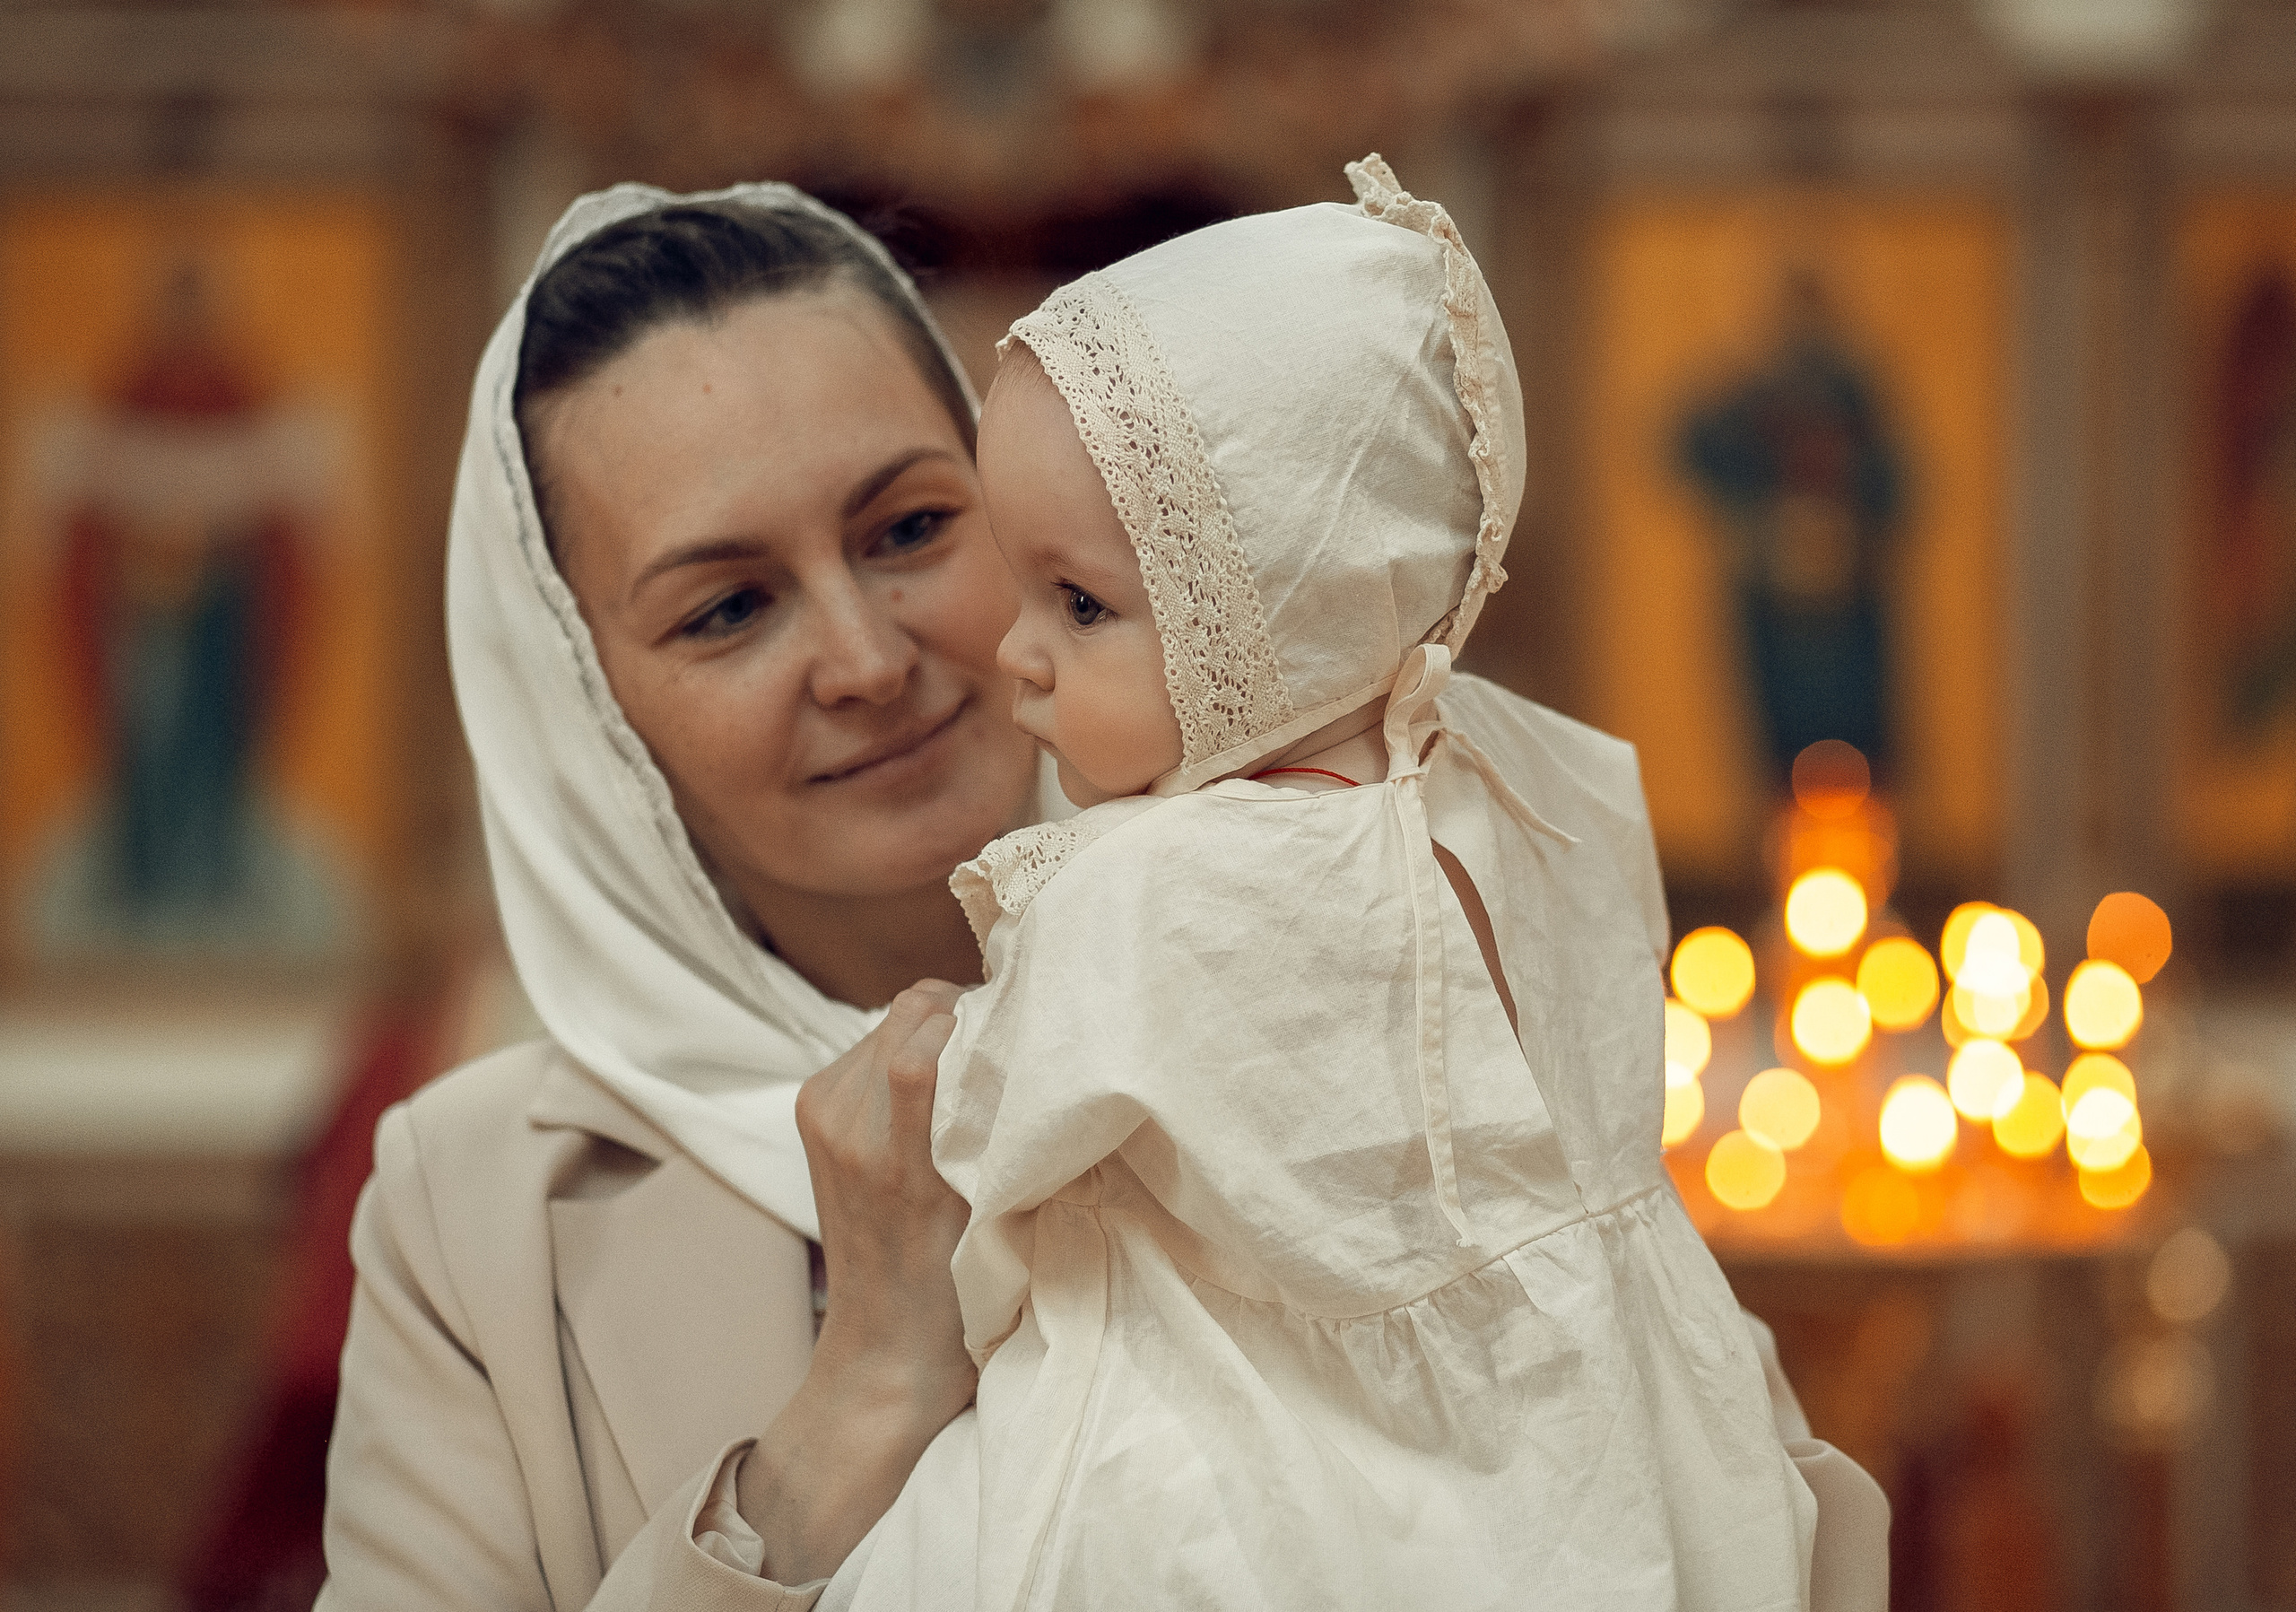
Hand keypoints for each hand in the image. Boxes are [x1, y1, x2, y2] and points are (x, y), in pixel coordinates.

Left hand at [736, 981, 974, 1581]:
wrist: (883, 1352)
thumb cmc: (958, 1300)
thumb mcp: (999, 1218)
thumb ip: (1004, 1136)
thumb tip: (1037, 1051)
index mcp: (891, 1160)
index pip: (923, 1039)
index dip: (984, 1019)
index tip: (1032, 1031)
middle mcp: (844, 1128)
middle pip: (911, 1010)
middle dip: (966, 1014)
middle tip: (1013, 1044)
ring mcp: (821, 1115)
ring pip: (893, 1018)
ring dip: (939, 1028)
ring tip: (981, 1068)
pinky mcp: (813, 1111)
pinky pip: (871, 1043)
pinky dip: (911, 1045)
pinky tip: (942, 1085)